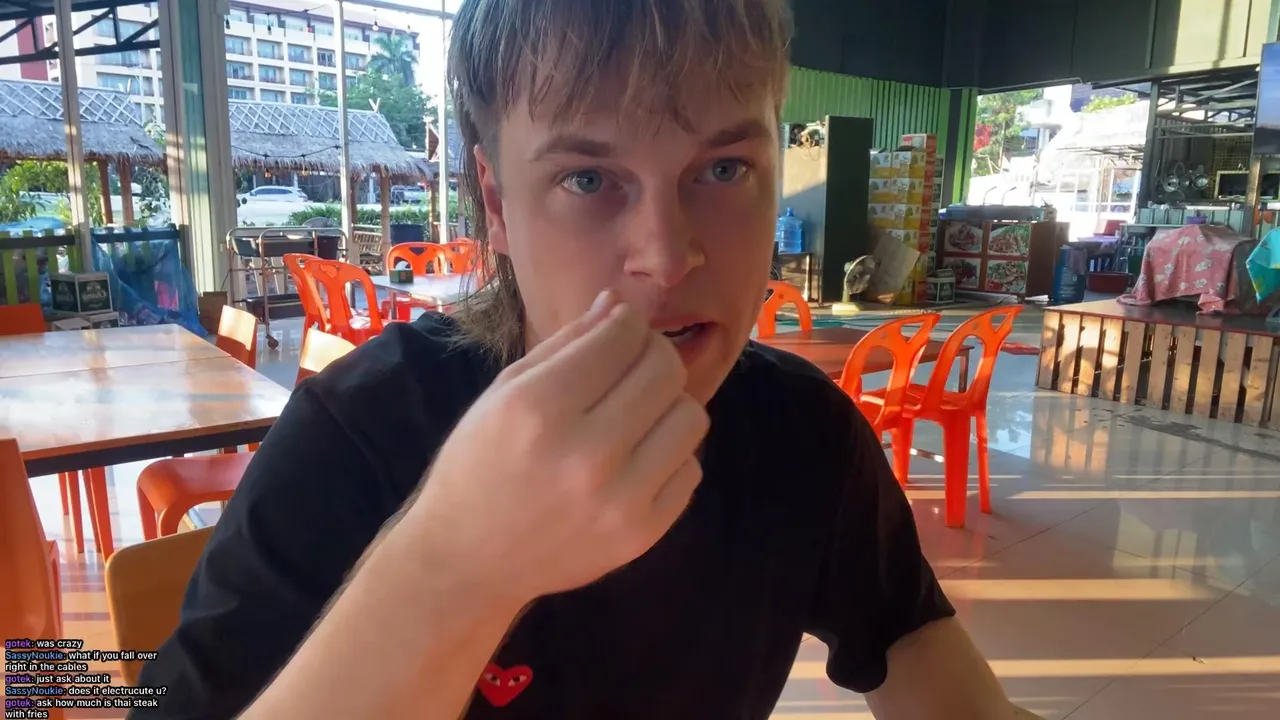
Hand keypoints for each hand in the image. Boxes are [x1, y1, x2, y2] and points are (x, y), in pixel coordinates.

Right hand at [408, 289, 708, 606]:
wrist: (469, 559)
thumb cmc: (480, 464)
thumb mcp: (505, 392)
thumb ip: (566, 343)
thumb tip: (620, 304)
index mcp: (538, 408)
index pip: (623, 337)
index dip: (626, 325)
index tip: (617, 333)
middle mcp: (583, 454)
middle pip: (666, 370)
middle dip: (652, 356)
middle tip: (631, 368)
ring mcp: (619, 500)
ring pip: (691, 417)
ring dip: (667, 405)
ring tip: (634, 416)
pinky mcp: (642, 534)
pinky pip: (690, 469)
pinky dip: (668, 457)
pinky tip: (634, 461)